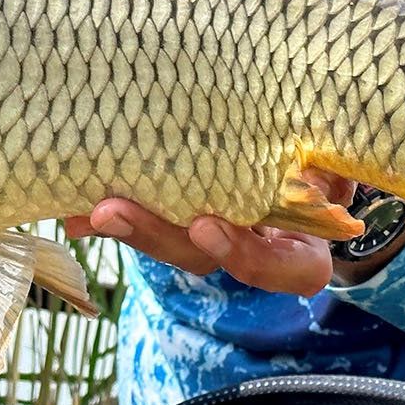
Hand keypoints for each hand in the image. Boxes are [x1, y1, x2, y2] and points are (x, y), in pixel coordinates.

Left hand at [63, 169, 354, 296]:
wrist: (305, 136)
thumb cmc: (325, 149)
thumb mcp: (337, 156)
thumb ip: (327, 163)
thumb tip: (313, 167)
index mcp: (303, 244)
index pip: (284, 268)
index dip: (245, 253)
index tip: (208, 227)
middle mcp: (254, 248)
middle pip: (203, 257)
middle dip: (154, 234)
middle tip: (112, 211)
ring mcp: (212, 233)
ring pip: (166, 242)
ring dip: (122, 224)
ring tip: (80, 208)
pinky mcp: (175, 215)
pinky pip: (141, 219)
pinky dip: (106, 210)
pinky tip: (68, 204)